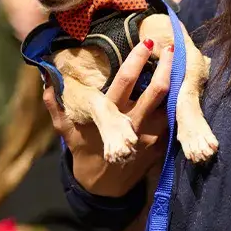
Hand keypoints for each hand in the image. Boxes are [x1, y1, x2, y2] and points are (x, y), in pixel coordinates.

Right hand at [43, 40, 172, 197]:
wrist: (104, 187)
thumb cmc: (84, 150)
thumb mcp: (66, 130)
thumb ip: (56, 105)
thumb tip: (46, 80)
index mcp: (109, 115)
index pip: (125, 82)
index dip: (136, 61)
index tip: (145, 43)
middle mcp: (133, 123)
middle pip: (156, 91)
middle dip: (167, 67)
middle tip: (172, 47)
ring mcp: (150, 136)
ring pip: (170, 106)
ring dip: (177, 84)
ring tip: (184, 63)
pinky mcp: (161, 146)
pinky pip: (174, 121)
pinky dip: (179, 104)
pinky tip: (184, 88)